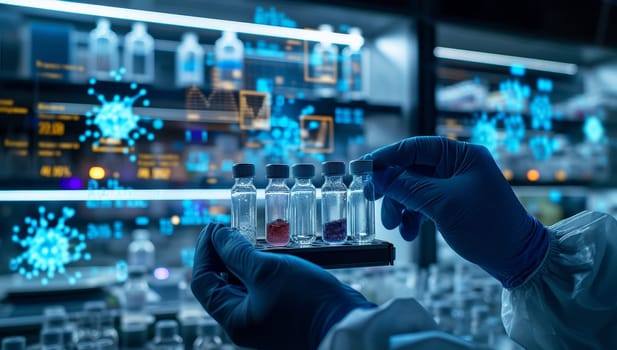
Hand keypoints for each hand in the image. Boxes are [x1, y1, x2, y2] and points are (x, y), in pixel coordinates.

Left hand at [191, 224, 374, 349]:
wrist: (345, 321)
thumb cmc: (305, 299)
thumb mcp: (266, 270)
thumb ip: (237, 252)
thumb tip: (217, 235)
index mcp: (233, 318)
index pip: (203, 281)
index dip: (204, 251)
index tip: (214, 227)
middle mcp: (244, 322)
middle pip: (219, 283)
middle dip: (221, 254)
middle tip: (229, 229)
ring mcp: (262, 319)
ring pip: (241, 284)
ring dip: (241, 260)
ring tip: (248, 237)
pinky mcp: (279, 313)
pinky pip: (259, 288)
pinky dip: (258, 269)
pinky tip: (267, 253)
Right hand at [367, 136, 548, 287]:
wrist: (515, 257)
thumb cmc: (487, 226)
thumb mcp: (442, 204)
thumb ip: (406, 186)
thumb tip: (377, 176)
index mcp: (461, 154)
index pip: (415, 147)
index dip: (387, 157)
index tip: (364, 169)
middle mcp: (456, 165)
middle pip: (410, 168)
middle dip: (392, 188)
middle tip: (371, 200)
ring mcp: (453, 185)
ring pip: (413, 188)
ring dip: (400, 206)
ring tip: (394, 226)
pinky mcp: (451, 203)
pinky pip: (422, 203)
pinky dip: (412, 216)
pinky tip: (408, 232)